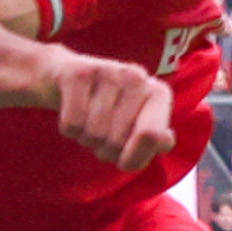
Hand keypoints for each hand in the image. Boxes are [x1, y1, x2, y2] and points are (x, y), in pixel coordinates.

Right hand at [46, 54, 175, 169]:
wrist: (67, 75)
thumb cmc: (109, 108)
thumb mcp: (136, 125)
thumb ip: (155, 141)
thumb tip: (164, 138)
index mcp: (158, 93)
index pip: (151, 136)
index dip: (133, 158)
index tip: (124, 159)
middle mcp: (137, 77)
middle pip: (117, 141)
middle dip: (105, 150)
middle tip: (102, 136)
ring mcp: (107, 72)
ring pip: (94, 134)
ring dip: (86, 139)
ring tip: (88, 124)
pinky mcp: (77, 74)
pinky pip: (72, 124)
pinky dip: (69, 130)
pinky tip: (72, 114)